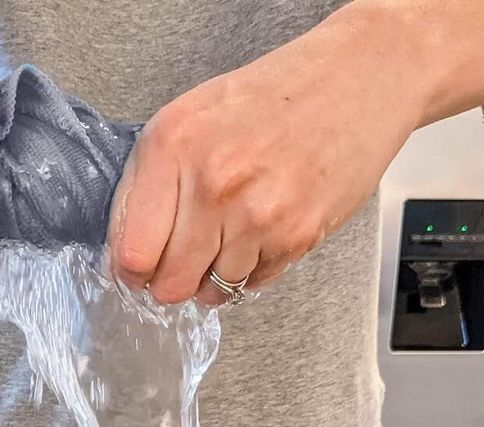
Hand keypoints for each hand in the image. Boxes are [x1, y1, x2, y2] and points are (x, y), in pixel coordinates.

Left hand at [107, 8, 420, 305]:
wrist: (359, 77)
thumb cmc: (273, 98)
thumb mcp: (189, 119)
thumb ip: (149, 183)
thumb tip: (124, 253)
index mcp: (174, 145)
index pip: (131, 251)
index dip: (131, 271)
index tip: (137, 270)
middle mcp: (213, 180)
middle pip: (169, 284)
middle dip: (170, 282)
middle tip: (182, 262)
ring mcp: (257, 212)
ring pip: (210, 291)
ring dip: (213, 277)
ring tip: (229, 235)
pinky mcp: (296, 235)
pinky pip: (253, 285)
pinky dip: (251, 270)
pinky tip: (260, 232)